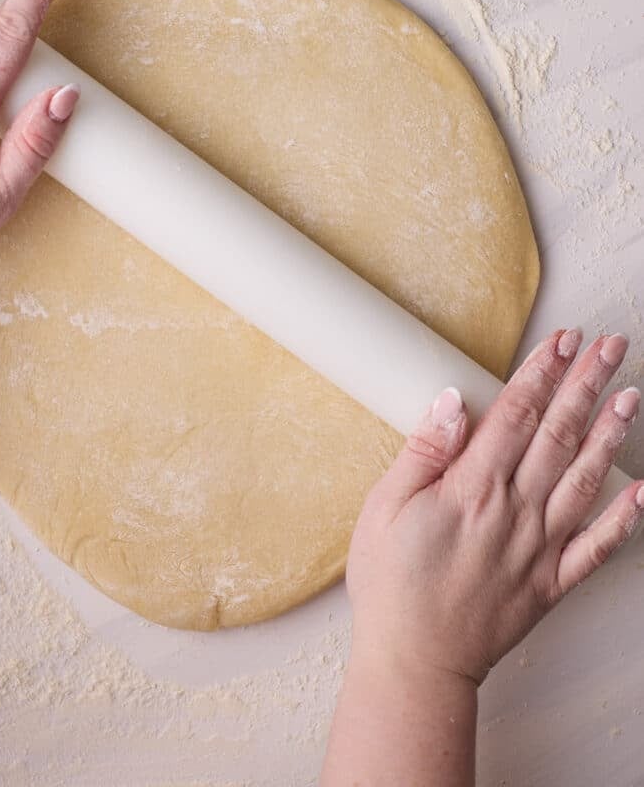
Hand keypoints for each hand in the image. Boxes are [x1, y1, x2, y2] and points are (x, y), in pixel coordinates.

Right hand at [347, 328, 642, 685]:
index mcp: (473, 488)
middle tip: (609, 347)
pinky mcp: (550, 583)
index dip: (542, 373)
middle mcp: (515, 511)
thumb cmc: (392, 584)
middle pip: (558, 435)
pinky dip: (623, 519)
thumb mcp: (385, 508)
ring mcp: (539, 548)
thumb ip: (423, 452)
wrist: (415, 663)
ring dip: (610, 434)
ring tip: (630, 396)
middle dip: (586, 385)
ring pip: (584, 479)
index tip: (563, 340)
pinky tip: (642, 491)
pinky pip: (596, 548)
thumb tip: (450, 402)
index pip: (516, 415)